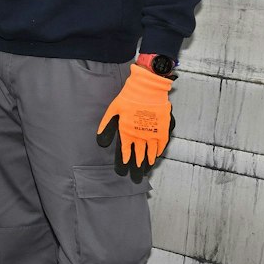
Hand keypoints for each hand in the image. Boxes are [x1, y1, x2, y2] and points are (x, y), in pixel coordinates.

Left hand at [96, 64, 173, 178]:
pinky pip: (162, 144)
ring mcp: (152, 133)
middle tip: (136, 174)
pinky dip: (159, 150)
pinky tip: (157, 155)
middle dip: (137, 165)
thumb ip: (106, 126)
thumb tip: (100, 141)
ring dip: (148, 160)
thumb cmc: (128, 98)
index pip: (126, 150)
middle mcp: (140, 135)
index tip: (125, 166)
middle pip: (139, 155)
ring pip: (151, 151)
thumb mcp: (112, 110)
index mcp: (127, 131)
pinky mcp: (162, 128)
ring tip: (147, 167)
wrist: (147, 89)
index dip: (125, 159)